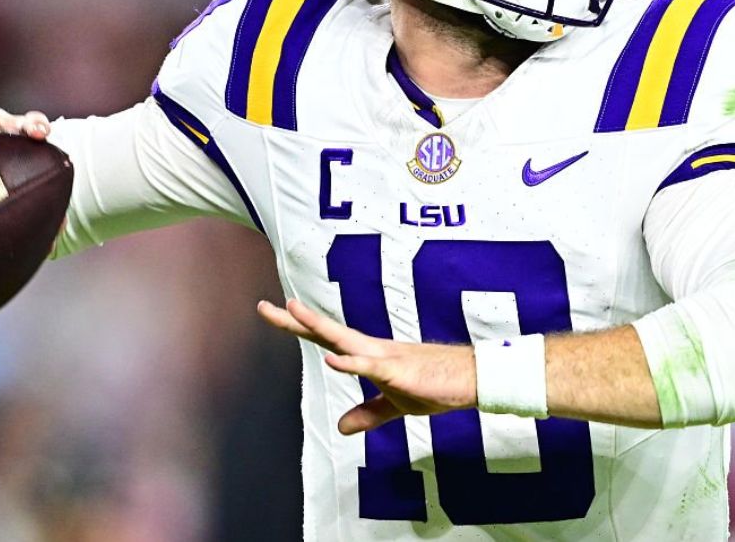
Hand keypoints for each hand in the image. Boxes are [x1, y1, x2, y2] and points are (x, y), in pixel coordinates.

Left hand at [258, 298, 475, 433]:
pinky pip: (371, 366)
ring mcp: (385, 358)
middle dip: (295, 320)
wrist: (471, 380)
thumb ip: (368, 413)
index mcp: (369, 355)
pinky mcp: (399, 371)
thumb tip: (342, 427)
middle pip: (326, 331)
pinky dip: (352, 362)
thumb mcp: (396, 404)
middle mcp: (372, 349)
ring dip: (318, 326)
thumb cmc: (436, 386)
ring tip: (293, 310)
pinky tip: (333, 358)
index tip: (273, 312)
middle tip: (264, 306)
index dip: (299, 327)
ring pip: (345, 339)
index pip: (327, 338)